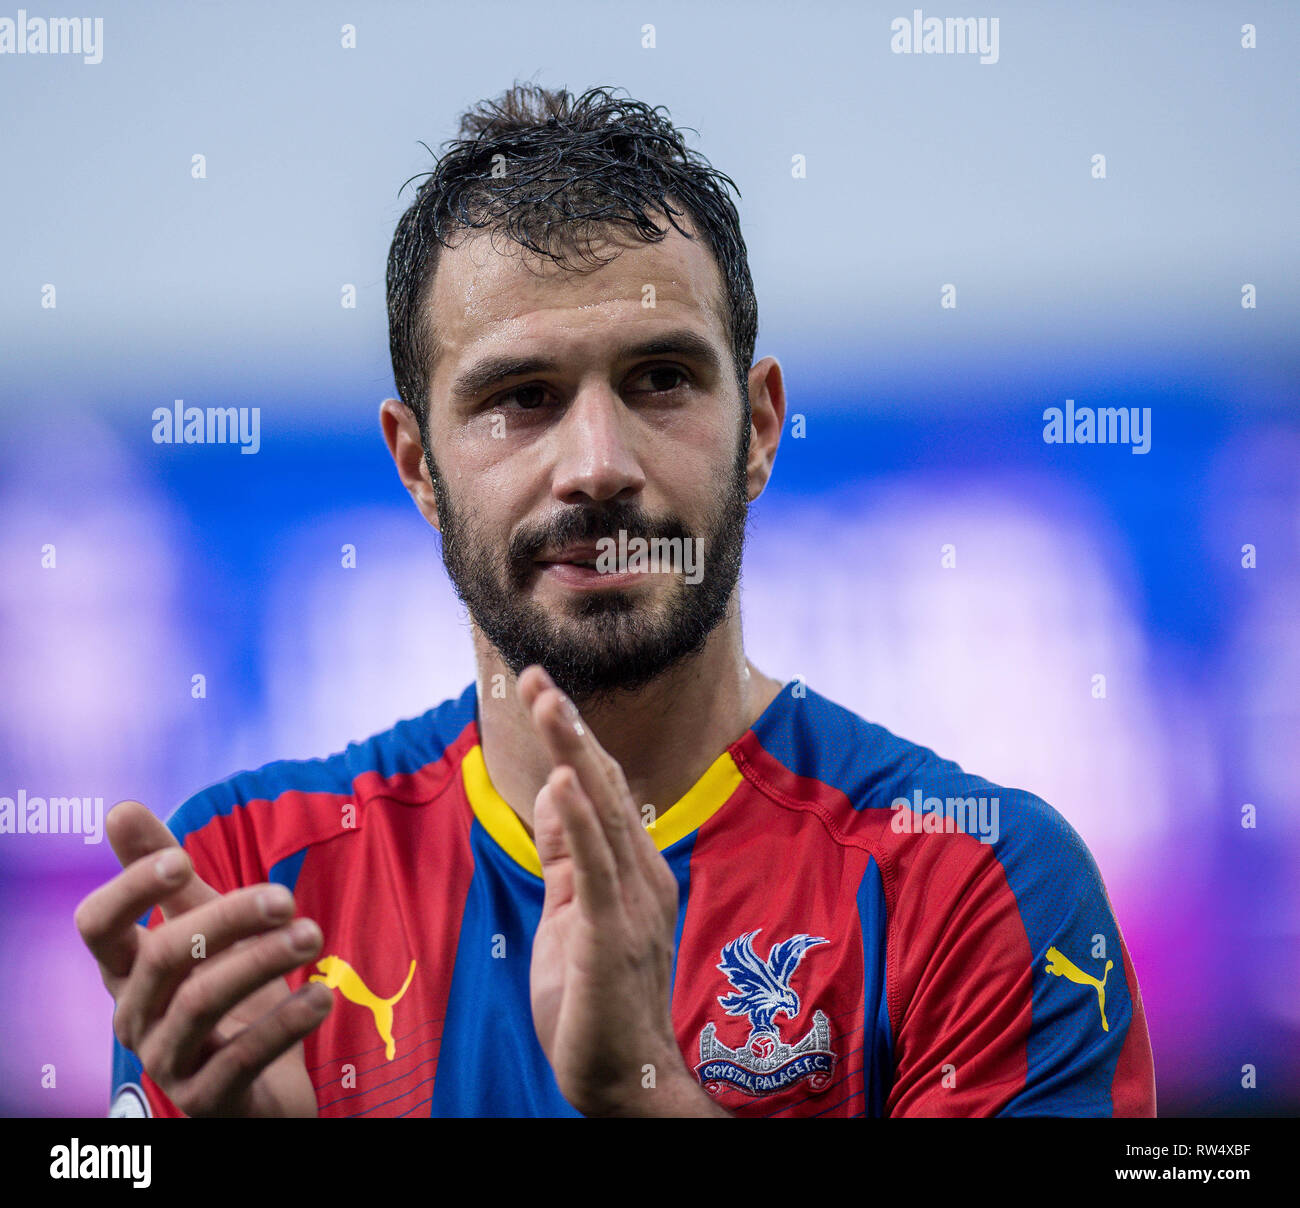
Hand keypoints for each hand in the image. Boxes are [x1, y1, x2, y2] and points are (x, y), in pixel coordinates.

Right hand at [75, 800, 331, 1116]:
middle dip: (227, 918)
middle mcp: (135, 1016)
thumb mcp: (202, 925)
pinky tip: (321, 995)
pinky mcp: (208, 1099)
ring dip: (262, 961)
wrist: (265, 1088)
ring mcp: (168, 1060)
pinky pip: (241, 1059)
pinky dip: (284, 1023)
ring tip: (313, 935)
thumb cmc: (230, 994)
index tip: (182, 858)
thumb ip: (166, 871)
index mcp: (127, 971)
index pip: (96, 926)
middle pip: (163, 955)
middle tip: (286, 897)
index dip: (131, 889)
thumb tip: (119, 808)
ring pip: (201, 1002)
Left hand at [518, 666, 729, 1117]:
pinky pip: (597, 869)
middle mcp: (641, 873)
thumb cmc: (595, 999)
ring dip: (574, 753)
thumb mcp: (570, 912)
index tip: (542, 690)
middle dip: (569, 728)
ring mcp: (633, 903)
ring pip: (603, 812)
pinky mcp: (614, 935)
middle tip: (537, 676)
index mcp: (632, 867)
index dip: (572, 736)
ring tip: (549, 703)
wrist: (625, 1079)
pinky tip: (564, 782)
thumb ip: (566, 852)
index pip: (600, 787)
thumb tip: (555, 788)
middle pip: (603, 785)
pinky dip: (580, 822)